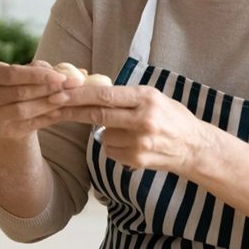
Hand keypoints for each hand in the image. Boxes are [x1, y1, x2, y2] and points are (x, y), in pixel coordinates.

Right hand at [0, 60, 79, 137]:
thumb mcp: (33, 75)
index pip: (14, 73)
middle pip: (20, 92)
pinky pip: (28, 124)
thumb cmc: (25, 87)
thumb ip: (50, 71)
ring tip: (67, 99)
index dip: (39, 75)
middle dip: (48, 89)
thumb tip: (79, 73)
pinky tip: (60, 112)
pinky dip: (46, 118)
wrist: (14, 114)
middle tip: (71, 87)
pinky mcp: (4, 130)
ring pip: (24, 109)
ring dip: (48, 104)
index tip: (62, 76)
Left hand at [58, 84, 213, 172]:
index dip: (79, 94)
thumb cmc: (171, 118)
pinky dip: (113, 146)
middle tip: (54, 105)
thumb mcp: (154, 98)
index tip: (59, 92)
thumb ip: (126, 96)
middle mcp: (144, 119)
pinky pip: (110, 150)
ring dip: (105, 131)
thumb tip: (88, 89)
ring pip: (103, 134)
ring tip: (127, 130)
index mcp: (147, 98)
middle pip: (98, 114)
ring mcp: (140, 141)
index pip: (105, 94)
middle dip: (73, 109)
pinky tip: (132, 144)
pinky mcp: (137, 159)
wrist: (194, 147)